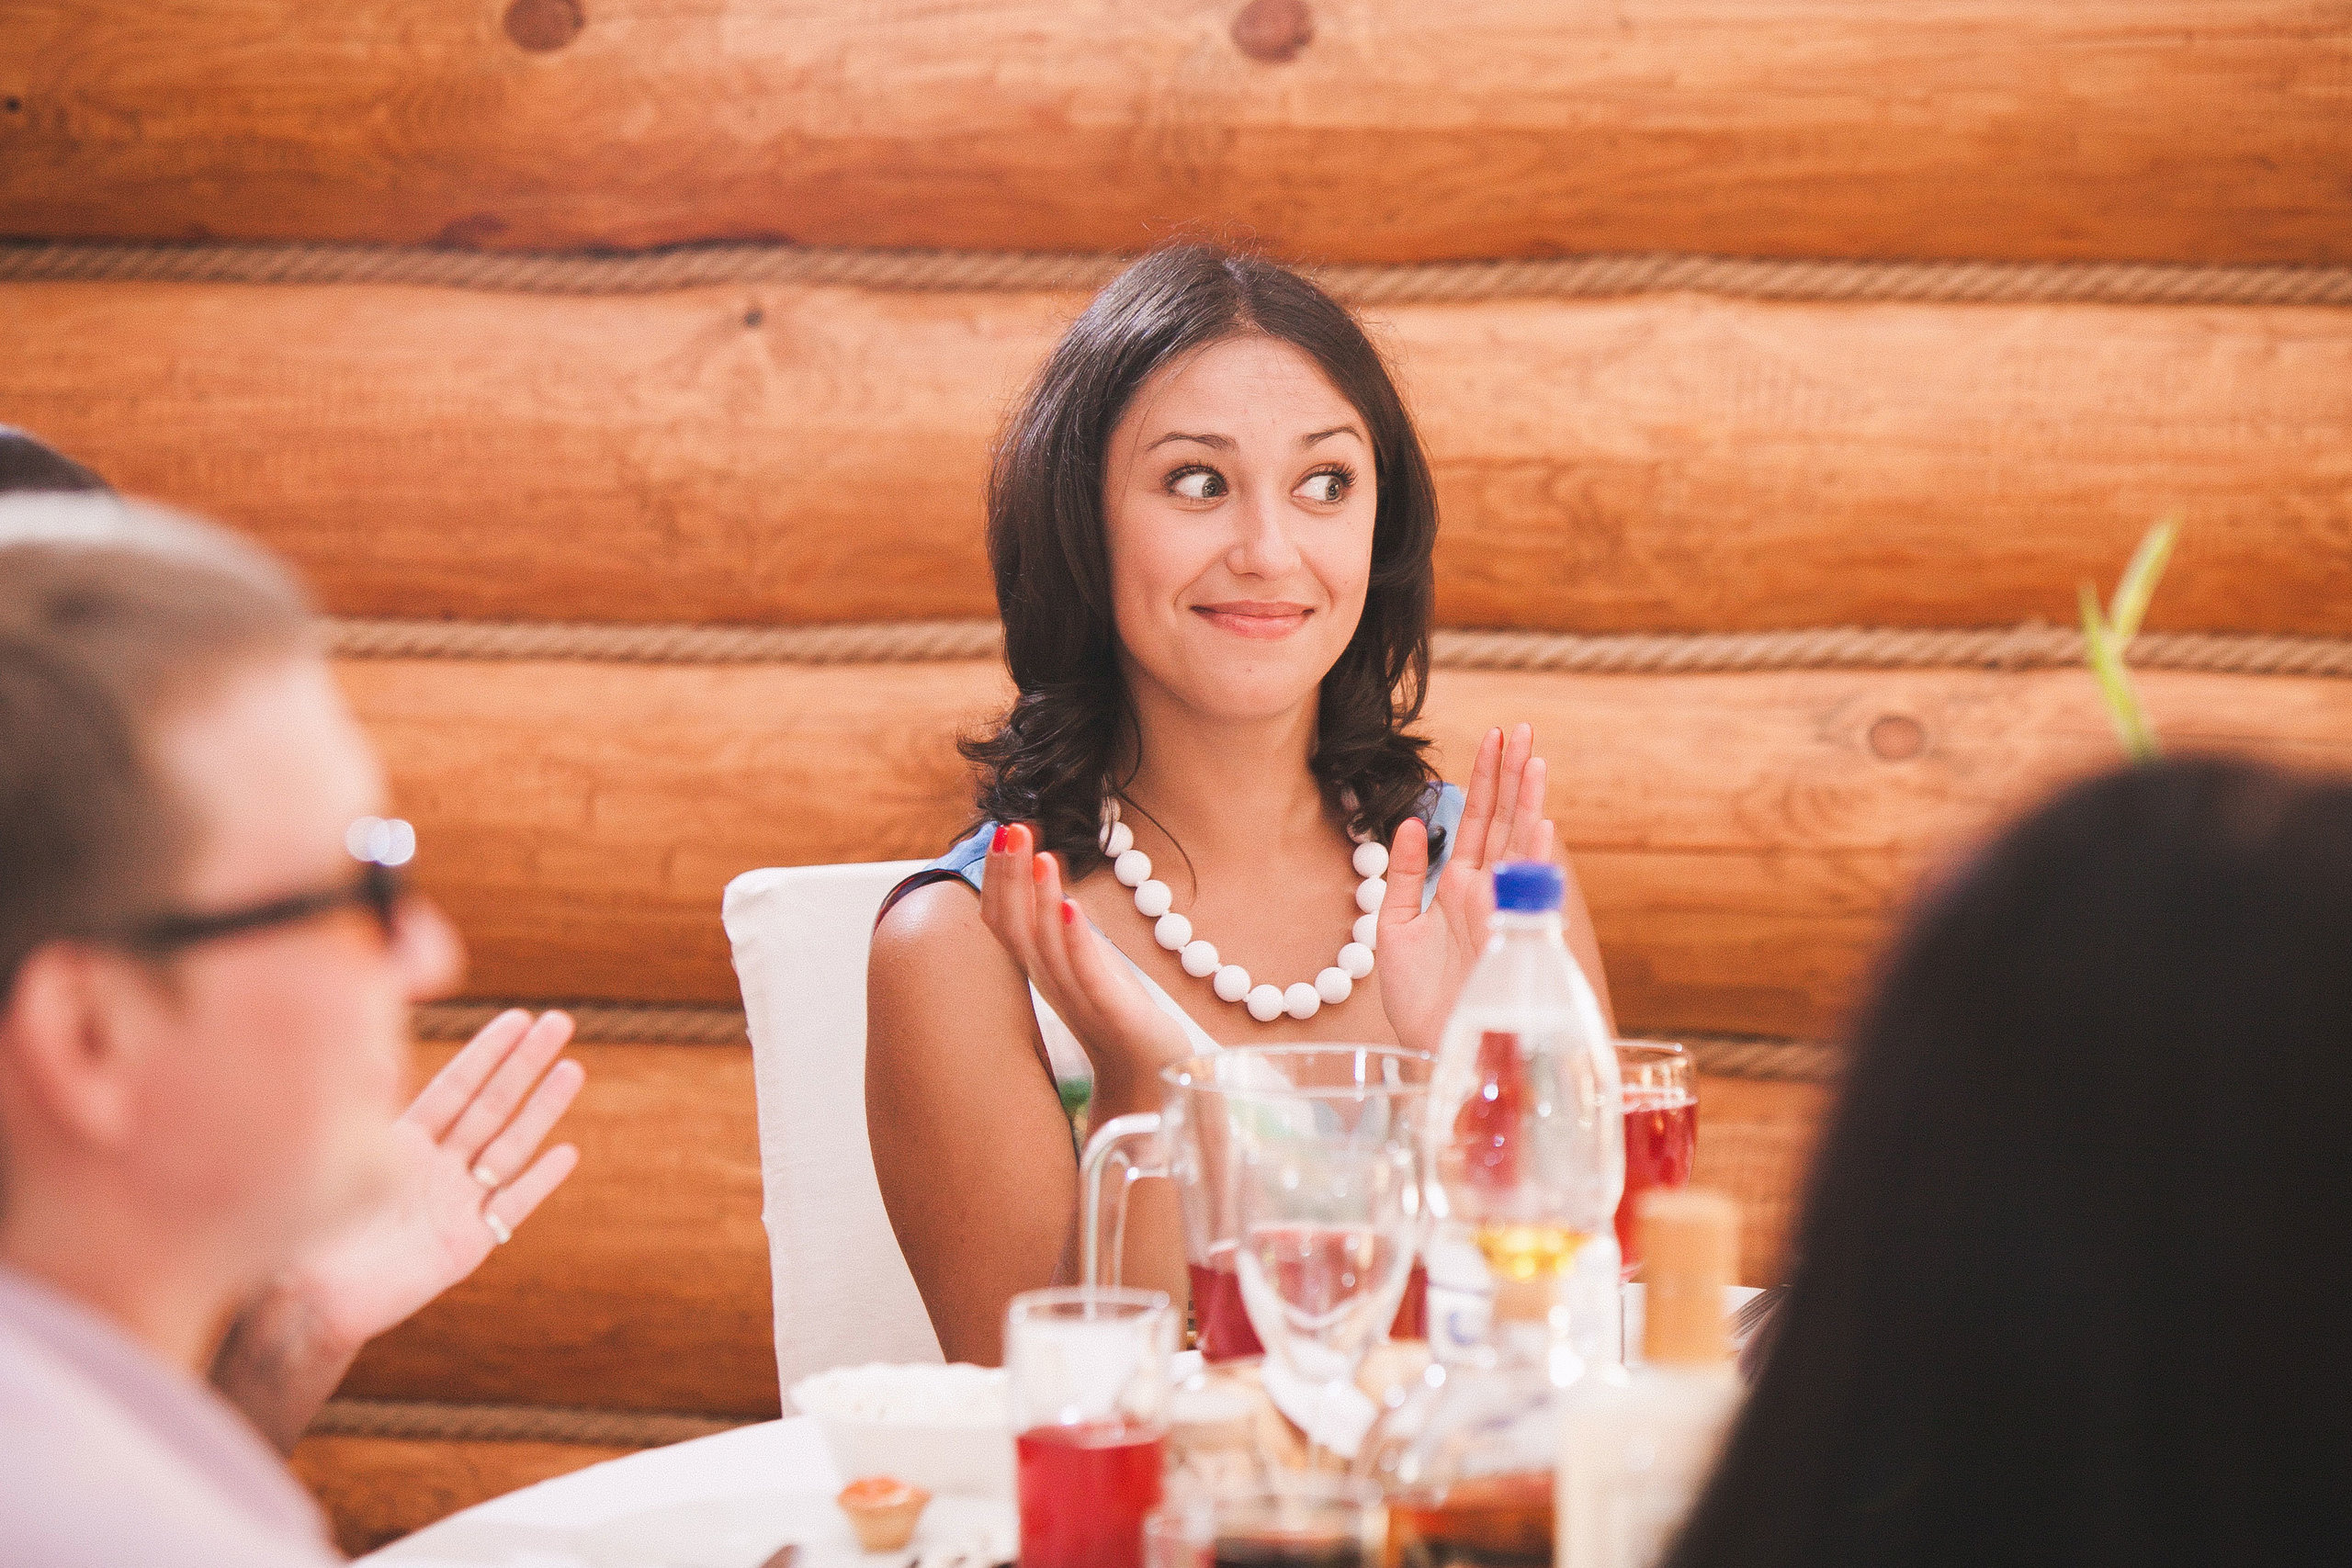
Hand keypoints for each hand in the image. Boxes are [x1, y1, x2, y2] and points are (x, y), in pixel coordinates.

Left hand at [285, 1008, 584, 1356]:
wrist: (306, 1305)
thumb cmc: (301, 1236)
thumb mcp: (327, 1164)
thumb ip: (354, 1110)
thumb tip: (369, 1048)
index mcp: (402, 1144)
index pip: (455, 1087)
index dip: (487, 1052)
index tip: (519, 1017)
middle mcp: (435, 1168)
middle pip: (490, 1106)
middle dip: (525, 1064)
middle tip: (560, 1022)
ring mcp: (455, 1204)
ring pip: (509, 1147)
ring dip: (541, 1109)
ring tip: (572, 1069)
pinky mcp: (466, 1244)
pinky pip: (510, 1207)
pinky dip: (538, 1181)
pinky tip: (566, 1153)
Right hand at [980, 823, 1190, 1105]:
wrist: (1146, 1073)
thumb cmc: (1113, 1009)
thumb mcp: (1080, 957)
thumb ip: (1058, 921)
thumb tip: (1043, 870)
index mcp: (1039, 965)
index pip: (1001, 917)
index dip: (997, 874)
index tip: (1002, 830)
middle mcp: (1049, 980)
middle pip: (1013, 926)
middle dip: (1009, 875)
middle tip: (1012, 828)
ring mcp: (1077, 998)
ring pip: (1045, 947)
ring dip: (1041, 899)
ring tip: (1042, 857)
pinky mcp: (1111, 1013)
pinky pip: (1085, 976)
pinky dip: (1075, 941)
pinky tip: (1074, 907)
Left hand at [1375, 725, 1554, 1053]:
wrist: (1433, 1053)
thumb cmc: (1418, 1003)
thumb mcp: (1395, 930)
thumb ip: (1405, 876)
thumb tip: (1413, 824)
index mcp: (1459, 889)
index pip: (1477, 822)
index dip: (1485, 780)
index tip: (1494, 738)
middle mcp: (1487, 895)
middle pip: (1503, 823)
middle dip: (1511, 776)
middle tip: (1521, 728)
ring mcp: (1501, 915)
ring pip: (1518, 847)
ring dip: (1527, 802)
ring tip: (1533, 758)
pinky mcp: (1509, 941)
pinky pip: (1525, 892)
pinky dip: (1533, 859)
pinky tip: (1539, 824)